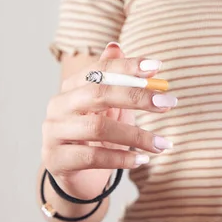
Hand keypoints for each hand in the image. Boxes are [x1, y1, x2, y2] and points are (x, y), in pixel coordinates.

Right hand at [41, 43, 176, 198]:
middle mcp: (59, 106)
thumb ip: (112, 80)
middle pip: (97, 94)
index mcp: (72, 87)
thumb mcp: (107, 108)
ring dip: (136, 136)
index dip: (128, 66)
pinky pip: (93, 157)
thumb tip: (116, 46)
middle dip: (136, 97)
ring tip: (163, 144)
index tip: (158, 67)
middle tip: (167, 103)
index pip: (100, 70)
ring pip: (97, 128)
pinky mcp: (56, 159)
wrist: (74, 175)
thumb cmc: (95, 136)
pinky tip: (142, 160)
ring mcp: (54, 132)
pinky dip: (121, 158)